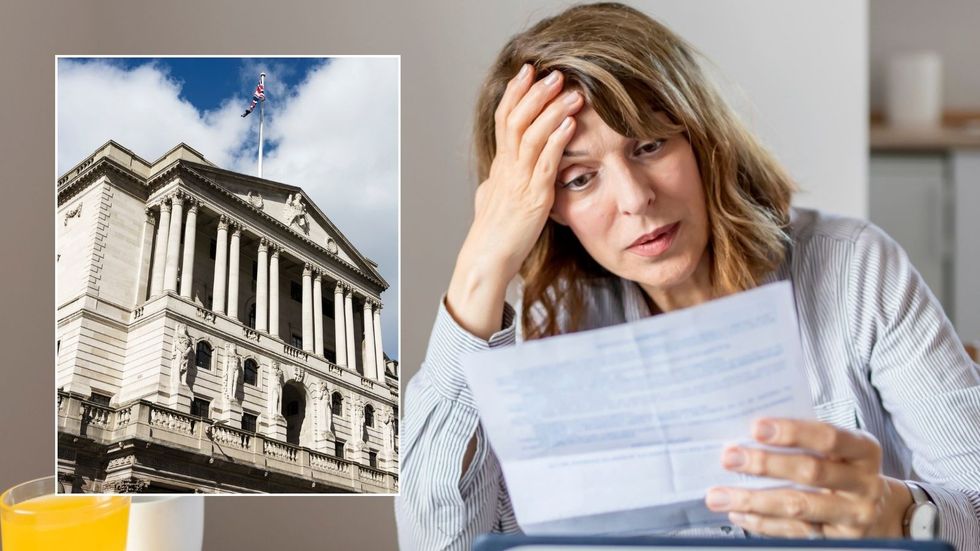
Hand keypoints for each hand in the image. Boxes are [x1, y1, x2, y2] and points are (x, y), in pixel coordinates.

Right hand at [446, 64, 583, 338]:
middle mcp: (507, 169)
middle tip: (553, 73)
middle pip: (516, 120)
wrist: (487, 260)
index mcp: (500, 166)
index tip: (529, 72)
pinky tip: (569, 125)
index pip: (505, 119)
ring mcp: (520, 182)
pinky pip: (545, 164)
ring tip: (571, 92)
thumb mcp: (492, 200)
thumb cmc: (493, 235)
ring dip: (552, 111)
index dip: (516, 93)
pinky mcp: (534, 198)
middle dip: (535, 94)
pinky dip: (557, 141)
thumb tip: (496, 174)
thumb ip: (498, 182)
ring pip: (531, 136)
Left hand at [704, 418, 912, 538]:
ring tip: (718, 495)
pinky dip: (761, 522)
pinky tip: (737, 513)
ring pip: (798, 506)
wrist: (881, 513)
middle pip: (810, 472)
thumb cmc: (844, 469)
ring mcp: (853, 515)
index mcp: (863, 450)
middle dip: (764, 464)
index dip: (792, 431)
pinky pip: (794, 532)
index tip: (755, 427)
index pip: (828, 437)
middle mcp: (863, 483)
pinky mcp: (838, 540)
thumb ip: (804, 439)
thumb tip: (747, 433)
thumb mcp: (838, 449)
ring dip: (752, 500)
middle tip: (728, 458)